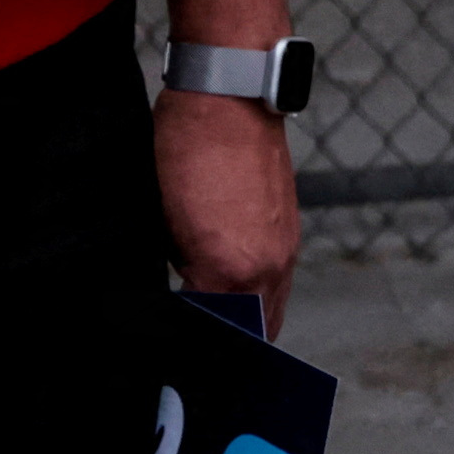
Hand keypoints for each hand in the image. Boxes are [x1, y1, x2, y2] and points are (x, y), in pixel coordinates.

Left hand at [156, 87, 302, 331]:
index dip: (194, 348)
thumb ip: (180, 277)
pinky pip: (278, 281)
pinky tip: (231, 291)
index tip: (177, 355)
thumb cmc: (185, 154)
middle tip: (196, 354)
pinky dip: (258, 296)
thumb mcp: (164, 227)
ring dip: (246, 324)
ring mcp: (285, 246)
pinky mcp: (289, 228)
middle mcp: (269, 265)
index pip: (215, 337)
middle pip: (254, 335)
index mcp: (231, 271)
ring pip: (271, 311)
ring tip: (213, 329)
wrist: (227, 98)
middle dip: (227, 347)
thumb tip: (179, 310)